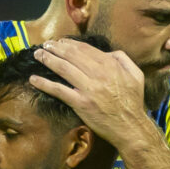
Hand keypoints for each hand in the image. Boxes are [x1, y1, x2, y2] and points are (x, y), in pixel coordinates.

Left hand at [30, 40, 147, 145]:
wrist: (130, 127)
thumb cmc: (133, 102)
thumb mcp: (135, 74)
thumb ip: (122, 58)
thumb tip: (108, 52)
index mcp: (110, 65)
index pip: (85, 49)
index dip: (70, 44)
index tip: (60, 42)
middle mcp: (98, 74)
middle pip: (71, 55)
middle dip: (55, 47)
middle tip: (45, 44)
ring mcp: (88, 88)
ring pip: (63, 68)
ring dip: (48, 59)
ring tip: (37, 54)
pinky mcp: (80, 103)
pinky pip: (59, 91)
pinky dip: (45, 84)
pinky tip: (34, 79)